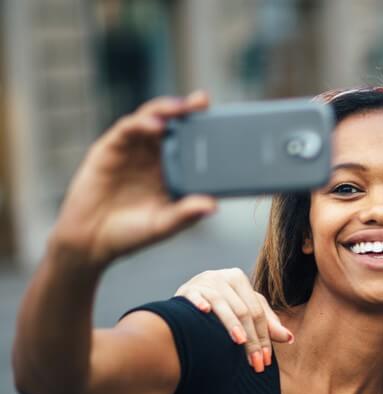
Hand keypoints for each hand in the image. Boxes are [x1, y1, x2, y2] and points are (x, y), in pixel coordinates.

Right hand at [50, 92, 216, 266]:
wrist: (91, 240)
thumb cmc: (132, 233)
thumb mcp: (164, 224)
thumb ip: (186, 214)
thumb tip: (213, 205)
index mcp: (174, 171)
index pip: (193, 144)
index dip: (207, 130)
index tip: (227, 122)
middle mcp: (155, 155)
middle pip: (175, 124)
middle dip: (189, 110)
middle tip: (203, 101)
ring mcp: (133, 149)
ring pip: (151, 119)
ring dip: (166, 110)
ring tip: (181, 108)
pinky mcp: (110, 148)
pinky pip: (127, 130)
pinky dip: (141, 124)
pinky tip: (155, 125)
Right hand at [176, 268, 292, 371]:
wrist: (183, 304)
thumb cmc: (220, 309)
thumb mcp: (244, 312)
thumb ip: (266, 324)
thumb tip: (290, 338)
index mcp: (239, 279)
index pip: (258, 311)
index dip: (264, 336)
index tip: (265, 360)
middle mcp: (223, 277)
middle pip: (244, 311)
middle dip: (251, 339)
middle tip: (255, 363)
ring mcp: (204, 282)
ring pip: (223, 305)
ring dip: (231, 323)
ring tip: (240, 341)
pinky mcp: (186, 289)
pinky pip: (194, 296)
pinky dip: (199, 302)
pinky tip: (205, 311)